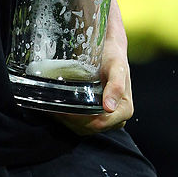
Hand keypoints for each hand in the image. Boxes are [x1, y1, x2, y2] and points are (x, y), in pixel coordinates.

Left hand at [57, 0, 133, 135]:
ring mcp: (106, 117)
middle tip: (53, 107)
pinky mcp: (96, 114)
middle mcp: (116, 117)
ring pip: (83, 128)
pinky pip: (80, 122)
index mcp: (124, 110)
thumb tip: (109, 107)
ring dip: (66, 120)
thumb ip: (116, 86)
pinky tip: (57, 107)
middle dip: (70, 120)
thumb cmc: (114, 55)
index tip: (63, 110)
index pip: (99, 123)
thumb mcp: (117, 67)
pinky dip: (67, 117)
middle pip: (89, 127)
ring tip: (52, 107)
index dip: (79, 120)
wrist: (110, 49)